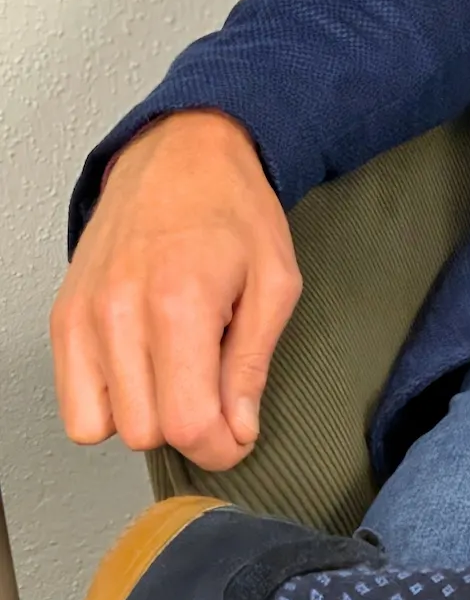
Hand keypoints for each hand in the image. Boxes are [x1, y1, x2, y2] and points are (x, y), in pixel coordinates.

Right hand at [51, 110, 299, 470]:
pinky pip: (72, 401)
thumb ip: (253, 364)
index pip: (186, 423)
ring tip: (176, 370)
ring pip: (102, 426)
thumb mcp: (275, 282)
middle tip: (213, 387)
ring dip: (145, 415)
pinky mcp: (63, 317)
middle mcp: (120, 312)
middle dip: (188, 425)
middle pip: (144, 431)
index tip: (236, 436)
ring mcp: (84, 315)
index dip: (219, 446)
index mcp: (180, 302)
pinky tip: (141, 367)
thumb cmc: (233, 208)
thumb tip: (237, 429)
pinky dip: (106, 401)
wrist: (182, 153)